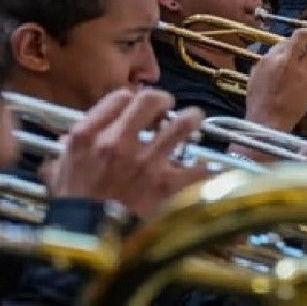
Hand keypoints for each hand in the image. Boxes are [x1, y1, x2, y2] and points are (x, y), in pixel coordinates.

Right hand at [45, 89, 207, 218]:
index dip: (130, 99)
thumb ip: (65, 158)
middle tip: (167, 106)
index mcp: (87, 139)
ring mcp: (145, 163)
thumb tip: (65, 147)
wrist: (88, 248)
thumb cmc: (74, 213)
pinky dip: (205, 166)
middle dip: (163, 100)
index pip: (117, 98)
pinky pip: (198, 166)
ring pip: (182, 124)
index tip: (134, 106)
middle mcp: (117, 144)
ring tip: (193, 120)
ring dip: (191, 119)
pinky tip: (206, 165)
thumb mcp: (60, 179)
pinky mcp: (168, 185)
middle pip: (150, 101)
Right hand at [245, 29, 306, 132]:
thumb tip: (273, 57)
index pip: (284, 42)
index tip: (294, 44)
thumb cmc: (258, 102)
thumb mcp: (255, 77)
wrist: (268, 119)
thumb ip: (266, 64)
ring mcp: (302, 72)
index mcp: (270, 59)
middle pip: (301, 38)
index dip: (290, 42)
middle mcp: (287, 61)